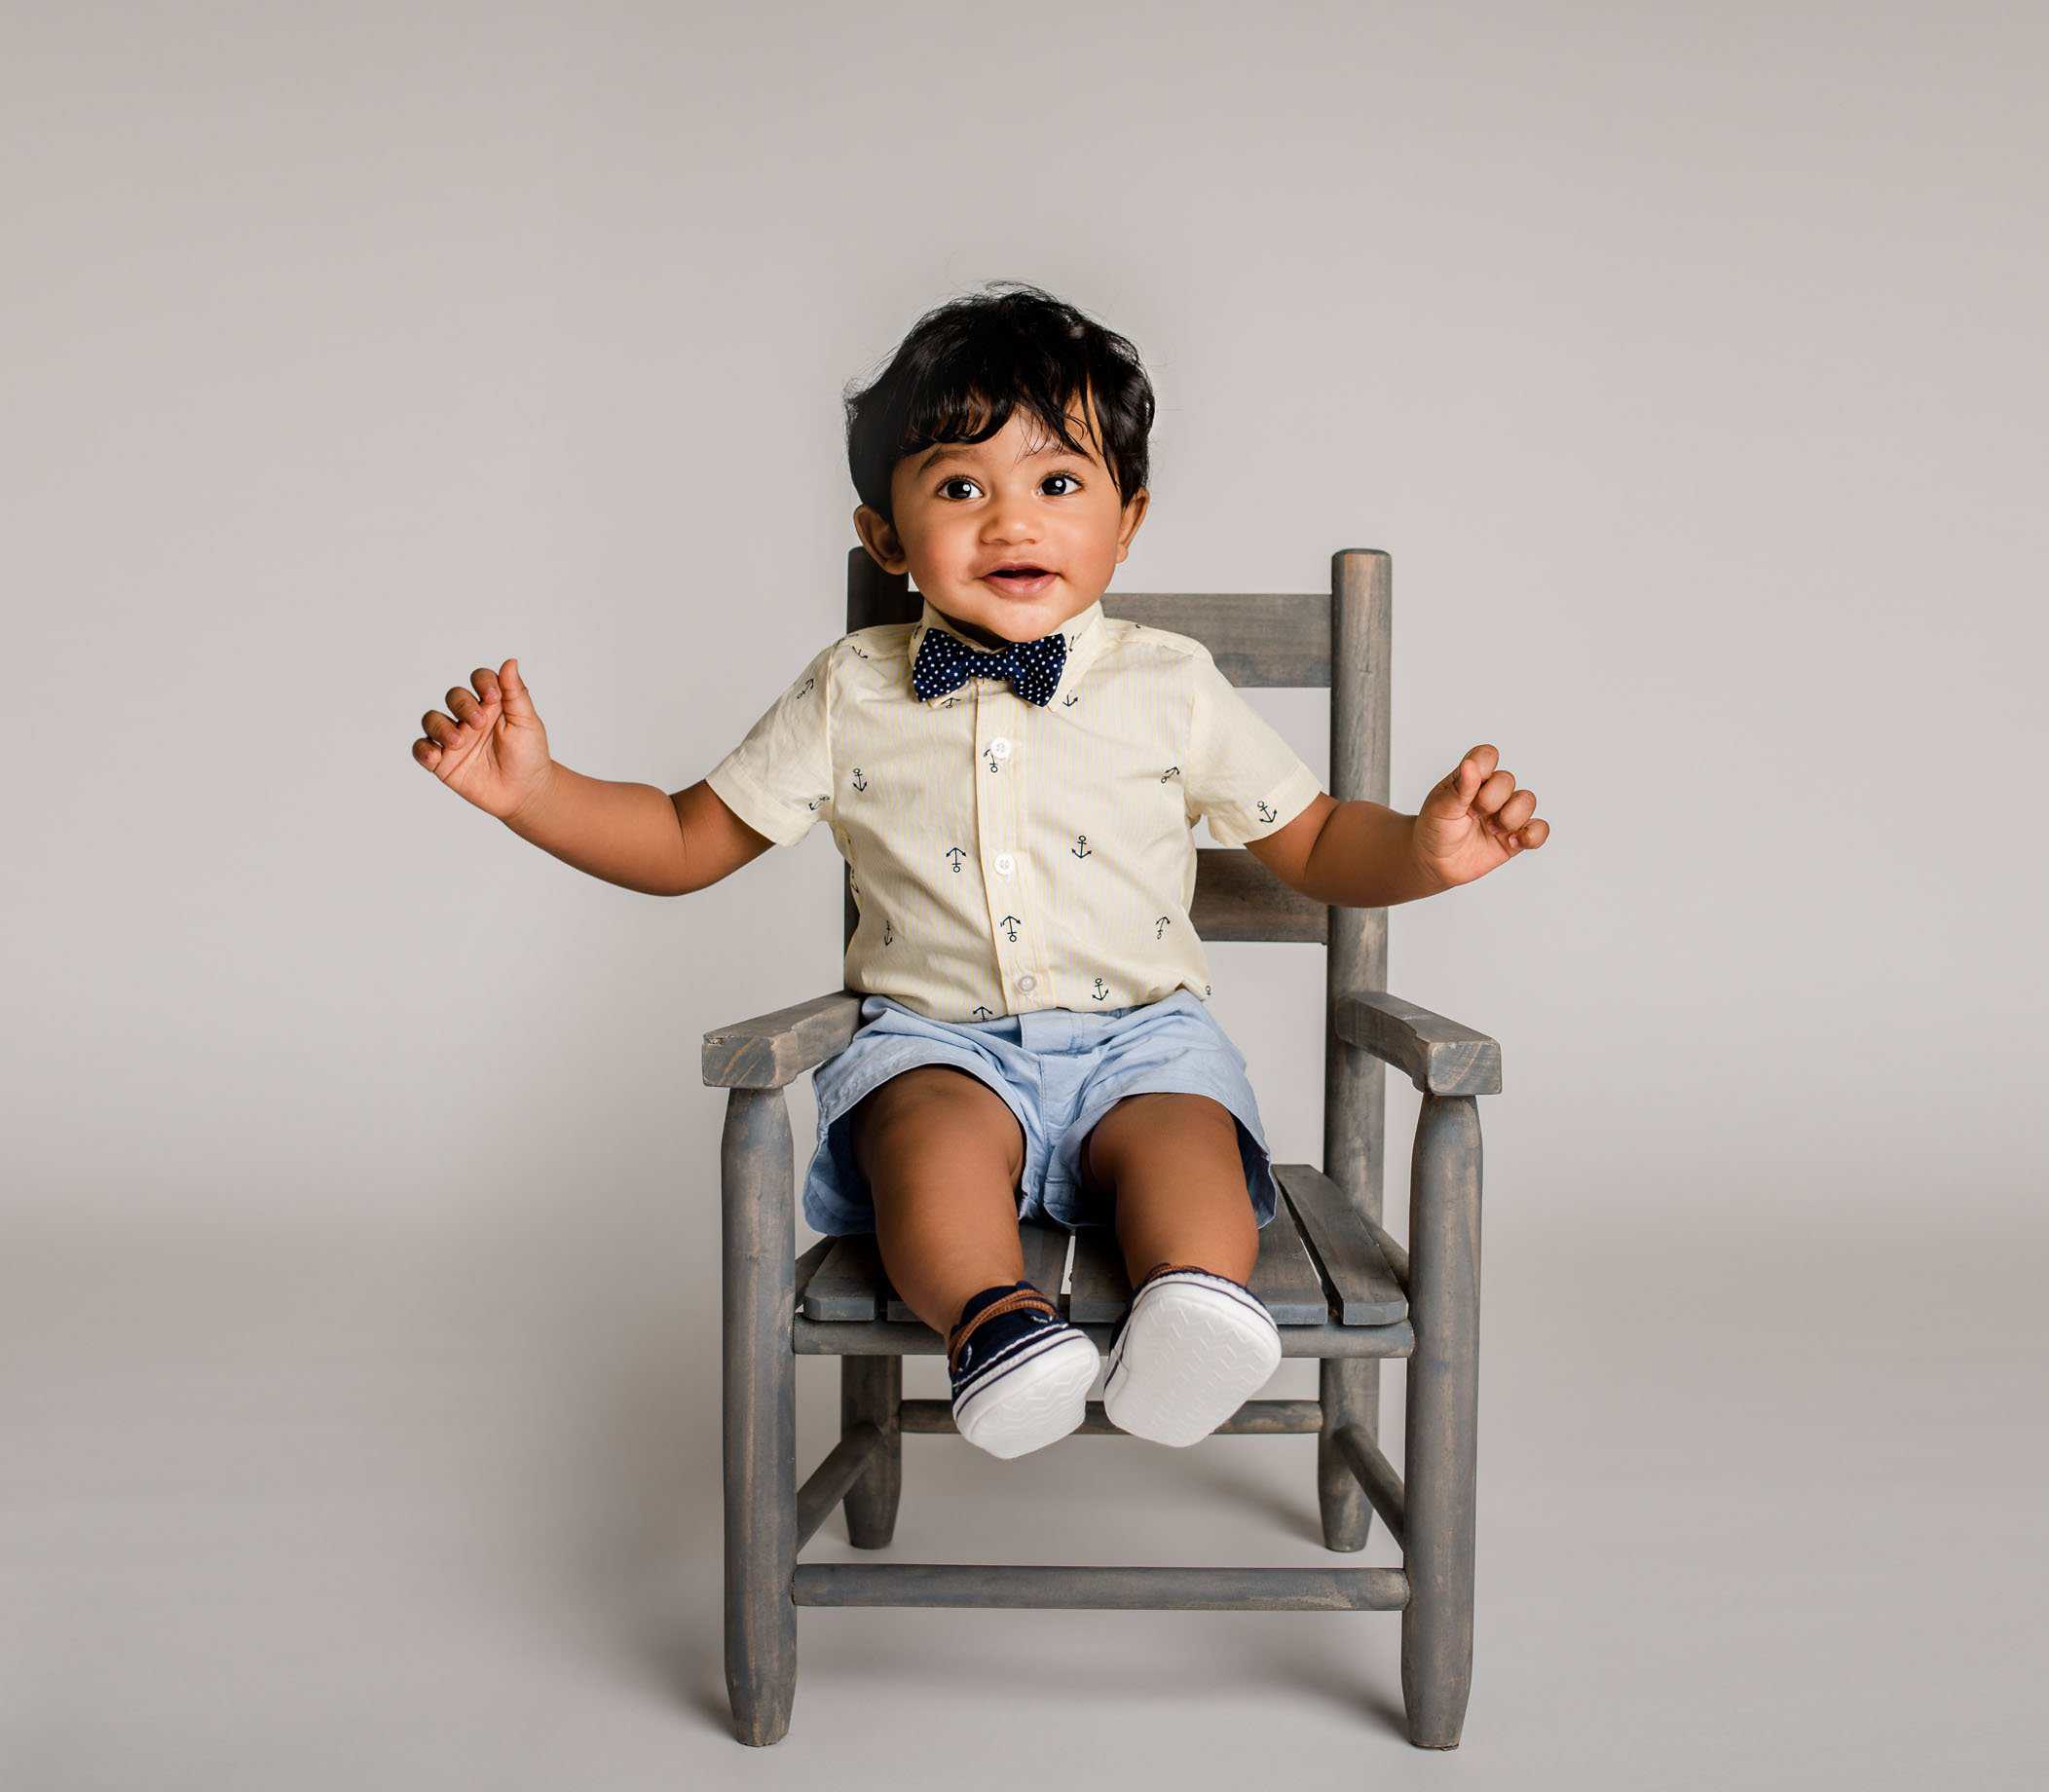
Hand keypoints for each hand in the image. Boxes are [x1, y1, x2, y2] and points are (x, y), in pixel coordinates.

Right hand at [412, 658, 555, 823]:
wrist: (525, 793)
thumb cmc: (529, 755)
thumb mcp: (526, 722)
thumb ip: (515, 693)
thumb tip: (510, 661)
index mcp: (492, 705)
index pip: (479, 680)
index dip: (483, 682)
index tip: (493, 696)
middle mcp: (470, 718)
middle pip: (453, 696)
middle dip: (463, 705)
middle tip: (479, 724)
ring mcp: (454, 739)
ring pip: (432, 720)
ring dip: (441, 727)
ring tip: (458, 742)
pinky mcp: (443, 762)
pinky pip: (421, 749)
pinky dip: (423, 750)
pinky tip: (437, 756)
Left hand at [1410, 743, 1547, 890]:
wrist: (1436, 864)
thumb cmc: (1435, 830)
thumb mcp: (1439, 808)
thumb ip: (1459, 788)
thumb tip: (1470, 765)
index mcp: (1470, 777)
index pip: (1486, 755)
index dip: (1483, 767)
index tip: (1469, 787)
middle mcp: (1491, 791)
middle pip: (1507, 779)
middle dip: (1490, 800)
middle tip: (1473, 815)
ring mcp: (1505, 812)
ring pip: (1527, 800)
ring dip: (1510, 817)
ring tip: (1491, 830)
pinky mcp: (1516, 835)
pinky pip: (1540, 829)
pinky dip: (1532, 835)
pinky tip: (1511, 842)